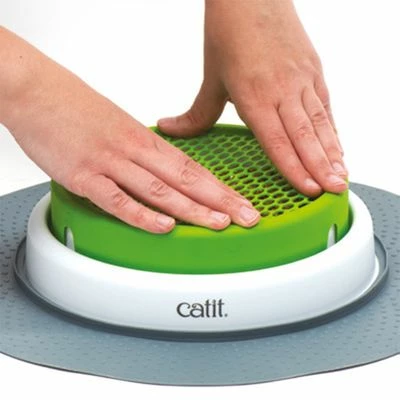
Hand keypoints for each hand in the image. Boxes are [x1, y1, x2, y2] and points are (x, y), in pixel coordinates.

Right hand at [0, 27, 259, 232]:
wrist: (36, 91)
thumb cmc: (76, 108)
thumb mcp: (120, 126)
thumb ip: (143, 153)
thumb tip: (162, 172)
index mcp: (145, 139)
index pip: (193, 168)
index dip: (221, 188)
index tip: (243, 201)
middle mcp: (133, 151)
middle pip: (186, 179)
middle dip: (220, 201)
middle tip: (247, 217)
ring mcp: (110, 163)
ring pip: (159, 190)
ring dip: (192, 209)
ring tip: (219, 224)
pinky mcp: (83, 177)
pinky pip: (116, 199)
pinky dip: (141, 215)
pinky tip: (164, 226)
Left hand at [158, 0, 346, 196]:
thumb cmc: (231, 32)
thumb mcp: (211, 78)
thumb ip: (196, 113)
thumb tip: (170, 129)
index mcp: (255, 95)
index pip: (277, 140)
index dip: (292, 168)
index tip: (307, 190)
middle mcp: (282, 89)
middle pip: (304, 136)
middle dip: (320, 167)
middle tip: (334, 190)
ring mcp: (301, 79)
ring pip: (319, 122)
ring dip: (332, 151)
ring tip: (341, 175)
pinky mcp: (313, 70)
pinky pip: (325, 106)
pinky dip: (332, 129)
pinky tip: (337, 146)